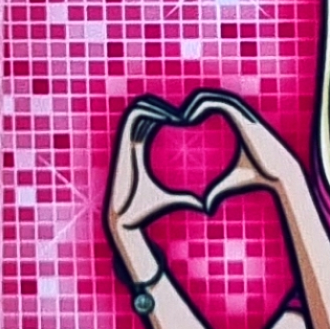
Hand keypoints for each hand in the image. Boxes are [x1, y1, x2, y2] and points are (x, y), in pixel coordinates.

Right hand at [106, 98, 193, 271]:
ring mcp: (126, 145)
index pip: (149, 122)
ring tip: (178, 114)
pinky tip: (169, 118)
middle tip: (184, 112)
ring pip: (137, 109)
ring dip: (157, 106)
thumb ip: (188, 199)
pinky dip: (150, 111)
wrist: (127, 222)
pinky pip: (133, 117)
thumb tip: (205, 205)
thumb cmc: (149, 211)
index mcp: (139, 151)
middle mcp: (130, 144)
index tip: (185, 118)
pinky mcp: (123, 147)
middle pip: (143, 111)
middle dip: (162, 106)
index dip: (164, 114)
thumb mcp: (175, 200)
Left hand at [182, 90, 309, 207]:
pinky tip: (191, 118)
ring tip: (181, 116)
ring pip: (217, 96)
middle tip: (176, 116)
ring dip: (197, 102)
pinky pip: (222, 103)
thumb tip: (205, 207)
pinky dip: (205, 105)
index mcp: (238, 123)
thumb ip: (216, 191)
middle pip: (213, 96)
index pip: (215, 104)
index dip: (198, 108)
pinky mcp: (246, 119)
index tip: (182, 121)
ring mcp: (245, 115)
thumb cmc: (257, 178)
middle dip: (194, 102)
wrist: (280, 177)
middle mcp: (242, 115)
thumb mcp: (230, 184)